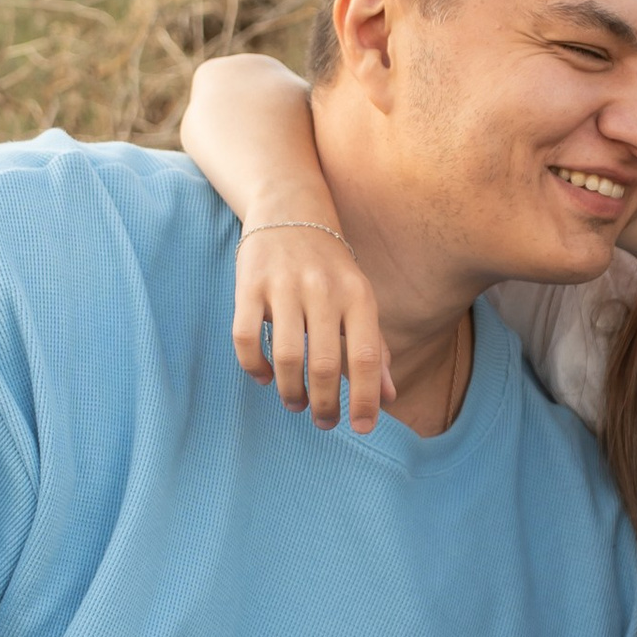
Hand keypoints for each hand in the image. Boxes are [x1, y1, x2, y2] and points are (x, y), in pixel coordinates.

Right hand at [231, 225, 391, 432]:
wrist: (290, 207)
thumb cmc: (331, 267)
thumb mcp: (360, 300)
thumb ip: (374, 348)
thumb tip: (390, 398)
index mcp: (358, 295)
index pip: (366, 356)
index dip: (366, 398)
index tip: (364, 428)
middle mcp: (323, 289)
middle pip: (326, 364)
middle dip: (326, 405)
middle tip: (324, 423)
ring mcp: (284, 285)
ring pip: (288, 356)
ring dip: (292, 392)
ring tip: (296, 404)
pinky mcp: (249, 284)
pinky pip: (247, 337)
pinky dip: (255, 366)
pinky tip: (265, 377)